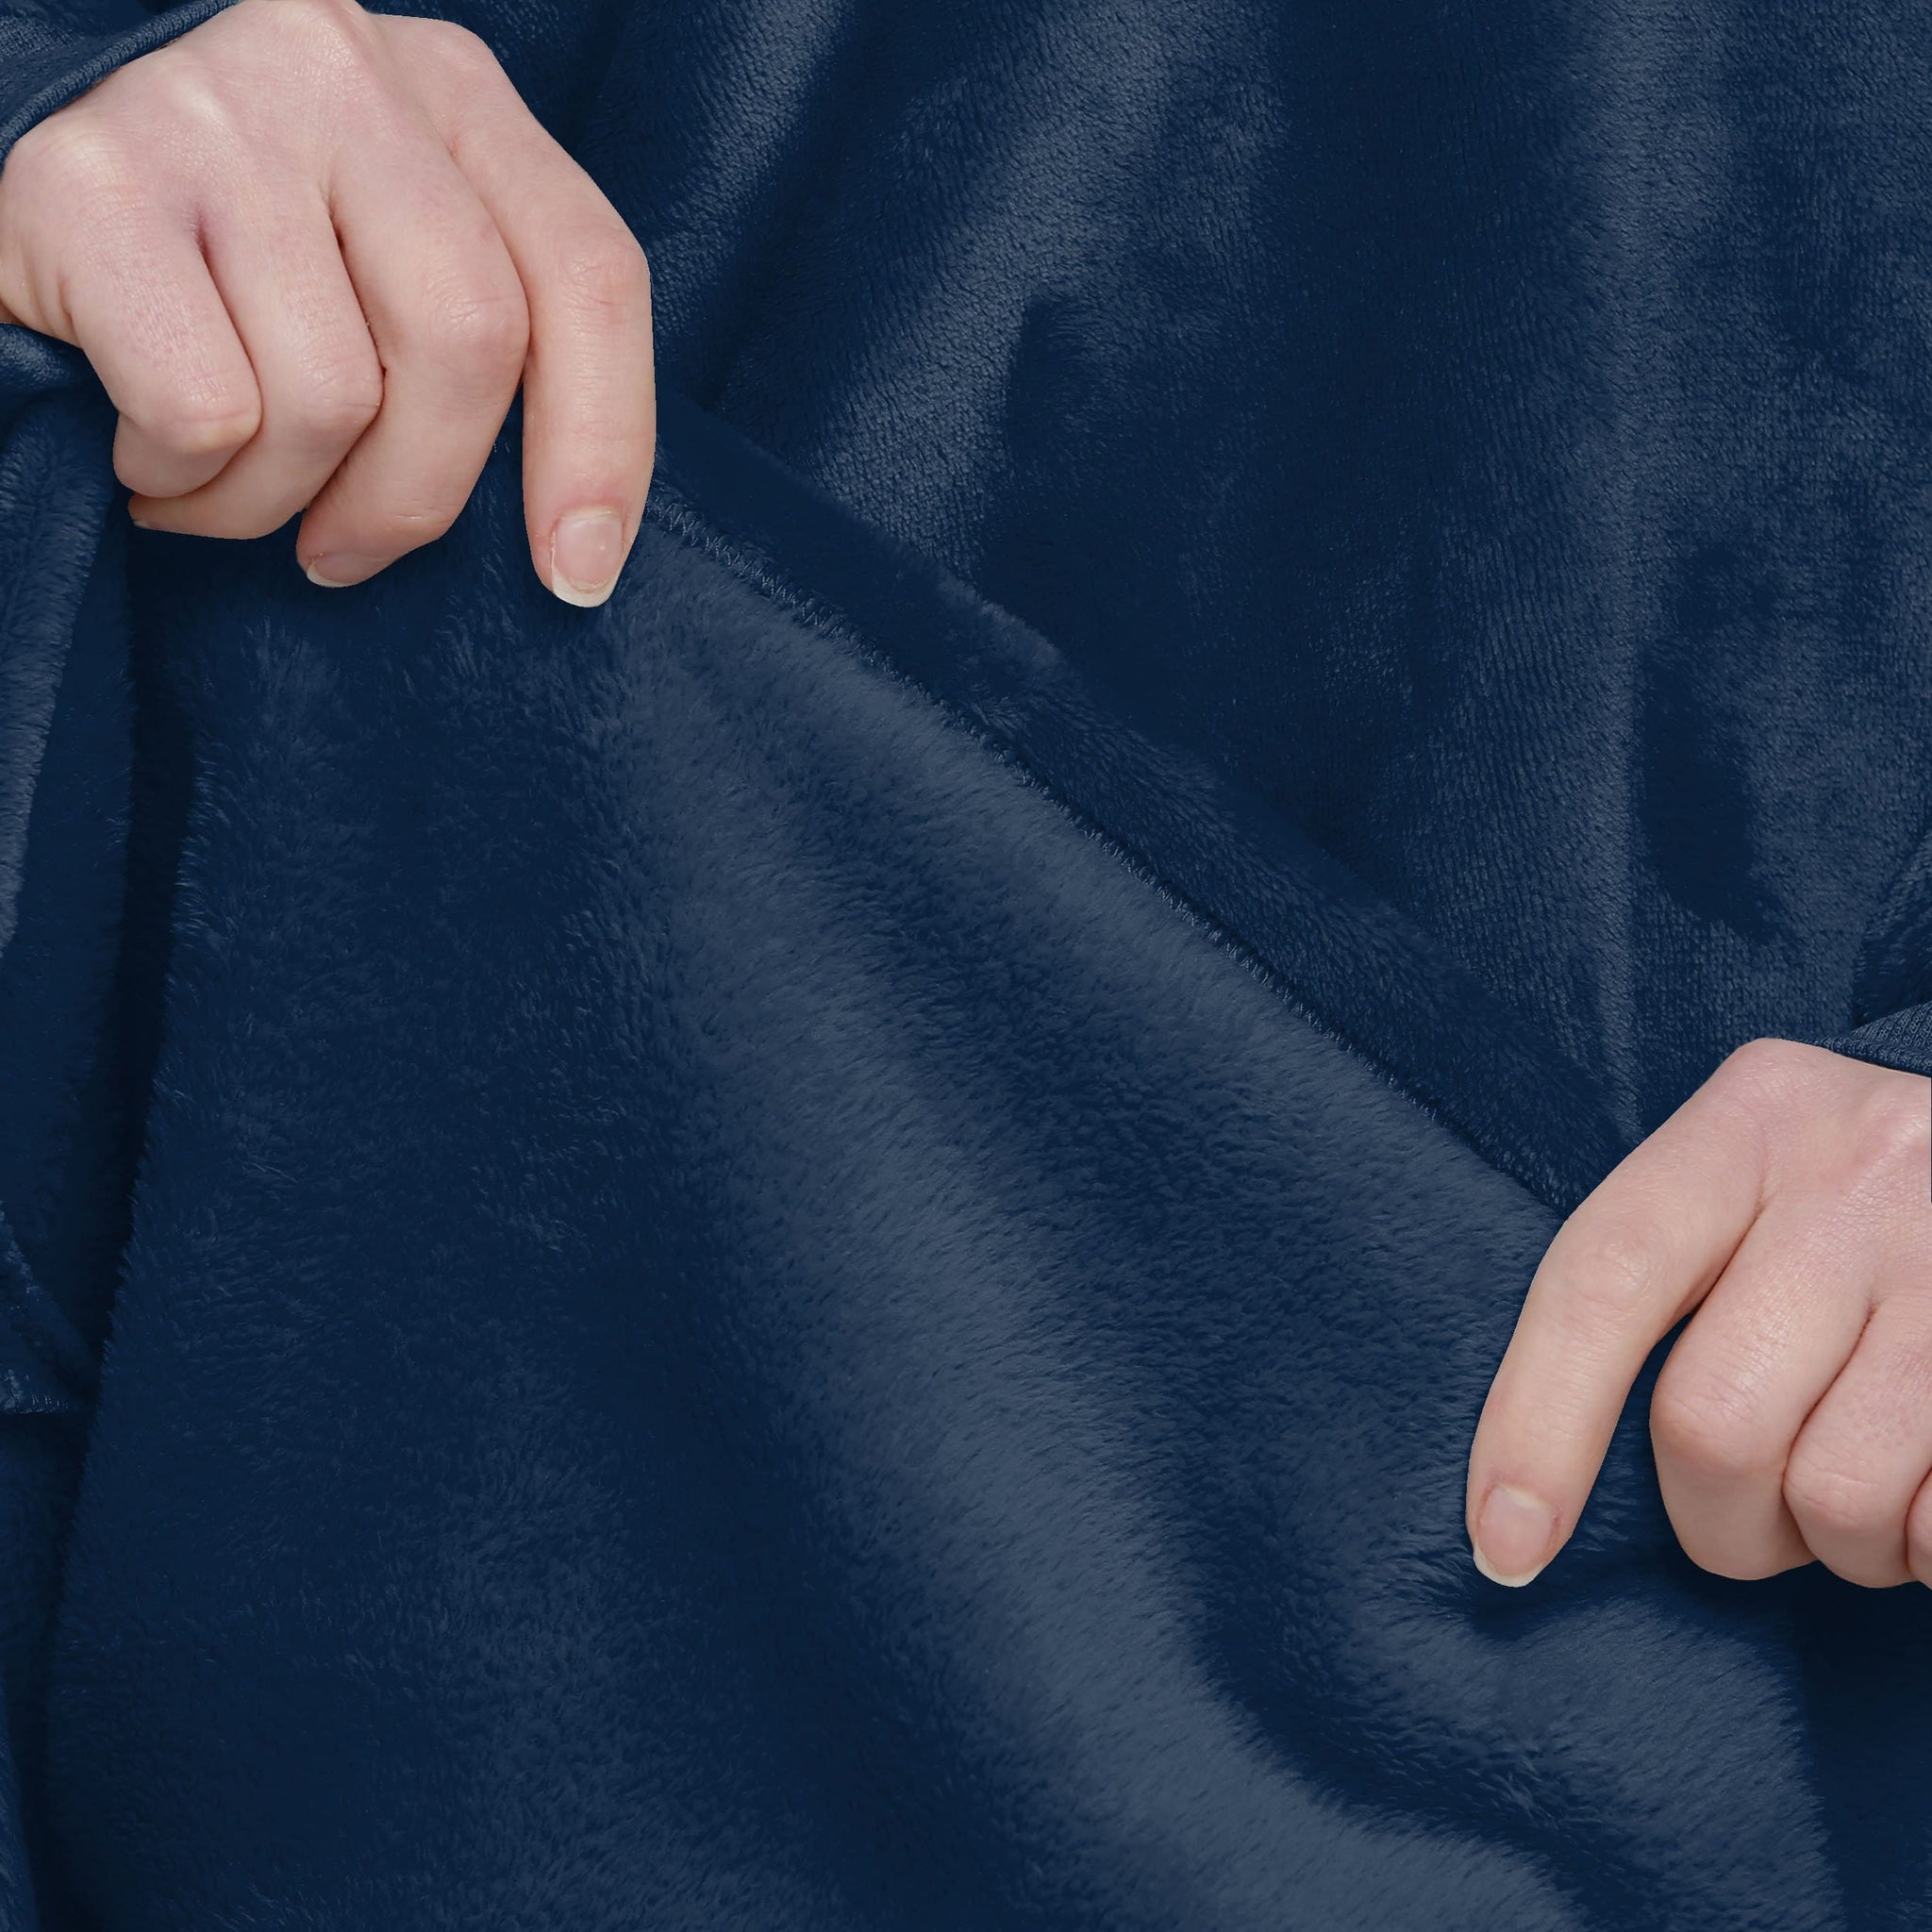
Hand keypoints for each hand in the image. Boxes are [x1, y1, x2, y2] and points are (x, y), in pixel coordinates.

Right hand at [0, 0, 652, 604]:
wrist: (6, 214)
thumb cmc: (224, 286)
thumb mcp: (382, 282)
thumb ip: (480, 339)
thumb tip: (578, 546)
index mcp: (448, 94)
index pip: (589, 271)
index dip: (605, 444)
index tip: (578, 574)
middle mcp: (339, 70)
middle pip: (473, 338)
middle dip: (417, 498)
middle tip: (342, 551)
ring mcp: (209, 110)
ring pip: (332, 396)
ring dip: (271, 503)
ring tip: (216, 487)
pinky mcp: (86, 182)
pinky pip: (207, 413)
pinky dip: (180, 480)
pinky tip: (144, 455)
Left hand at [1467, 1038, 1931, 1588]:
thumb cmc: (1870, 1221)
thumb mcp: (1772, 1189)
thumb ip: (1674, 1283)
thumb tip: (1525, 1492)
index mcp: (1756, 1116)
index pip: (1603, 1277)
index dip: (1536, 1424)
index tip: (1502, 1548)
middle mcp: (1865, 1169)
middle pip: (1709, 1422)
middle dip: (1721, 1521)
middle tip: (1760, 1514)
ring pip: (1838, 1497)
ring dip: (1842, 1545)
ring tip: (1872, 1486)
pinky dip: (1928, 1550)